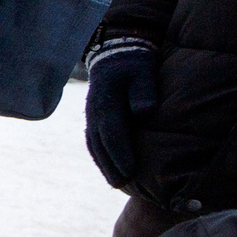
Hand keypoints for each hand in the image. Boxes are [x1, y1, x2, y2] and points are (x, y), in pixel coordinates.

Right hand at [83, 38, 155, 190]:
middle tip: (120, 184)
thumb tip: (144, 112)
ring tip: (115, 181)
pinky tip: (108, 166)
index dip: (120, 153)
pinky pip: (93, 141)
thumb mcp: (143, 71)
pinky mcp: (93, 117)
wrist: (116, 52)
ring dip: (103, 164)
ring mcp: (91, 115)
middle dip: (109, 165)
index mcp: (107, 101)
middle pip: (99, 144)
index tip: (131, 170)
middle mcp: (94, 111)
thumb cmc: (135, 64)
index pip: (112, 131)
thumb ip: (144, 90)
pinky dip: (100, 156)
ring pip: (94, 144)